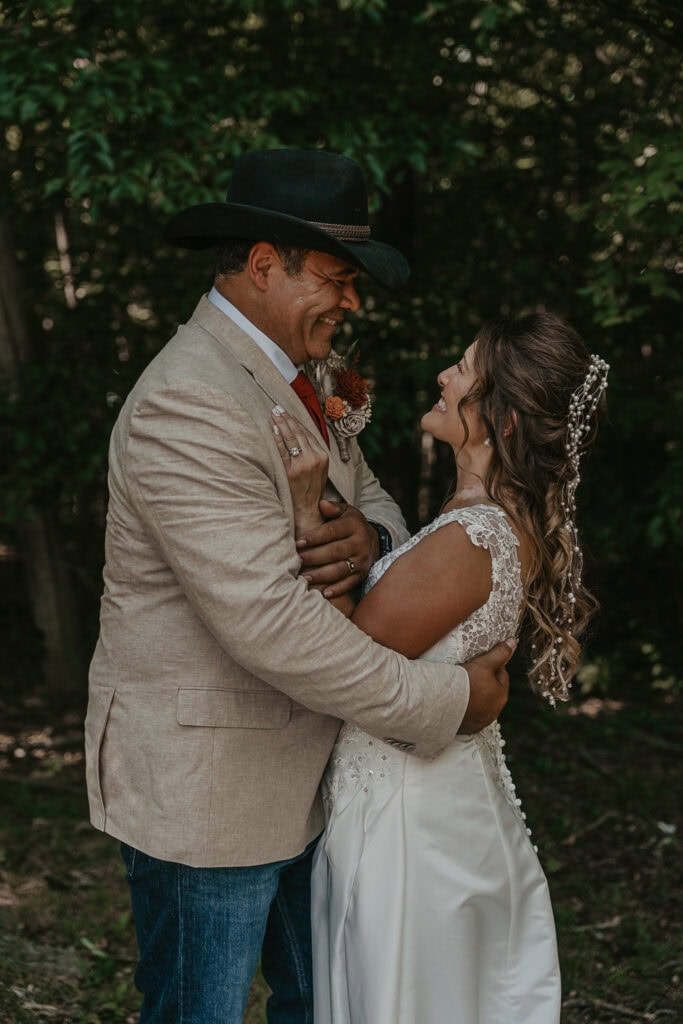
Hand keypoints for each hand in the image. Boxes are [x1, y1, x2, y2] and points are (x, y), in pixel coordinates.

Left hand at [271, 408, 328, 535]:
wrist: (309, 509)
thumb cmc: (312, 488)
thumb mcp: (318, 469)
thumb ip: (312, 452)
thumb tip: (299, 434)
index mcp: (323, 456)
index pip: (308, 433)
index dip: (297, 421)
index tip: (287, 412)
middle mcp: (315, 459)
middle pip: (298, 433)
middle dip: (287, 419)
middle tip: (277, 408)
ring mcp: (303, 465)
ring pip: (291, 440)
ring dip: (281, 425)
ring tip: (273, 415)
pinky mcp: (291, 472)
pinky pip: (283, 452)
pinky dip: (277, 440)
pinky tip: (272, 431)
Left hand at [297, 499, 380, 596]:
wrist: (373, 541)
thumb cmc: (350, 525)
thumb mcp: (346, 512)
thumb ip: (333, 508)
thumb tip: (322, 504)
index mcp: (354, 526)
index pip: (333, 531)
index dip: (315, 537)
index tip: (298, 543)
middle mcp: (360, 544)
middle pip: (335, 552)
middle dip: (315, 557)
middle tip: (298, 561)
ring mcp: (362, 561)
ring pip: (340, 569)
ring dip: (322, 575)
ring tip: (304, 578)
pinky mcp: (362, 575)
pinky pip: (349, 584)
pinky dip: (337, 590)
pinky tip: (323, 594)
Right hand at [458, 639, 515, 733]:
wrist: (442, 705)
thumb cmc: (465, 682)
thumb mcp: (483, 663)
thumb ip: (499, 653)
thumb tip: (513, 641)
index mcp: (502, 695)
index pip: (502, 675)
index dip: (491, 665)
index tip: (479, 662)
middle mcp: (495, 711)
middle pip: (492, 690)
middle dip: (485, 682)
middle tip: (470, 673)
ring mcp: (482, 721)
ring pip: (482, 703)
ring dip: (477, 696)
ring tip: (463, 687)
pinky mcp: (469, 728)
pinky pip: (471, 715)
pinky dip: (467, 708)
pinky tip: (459, 701)